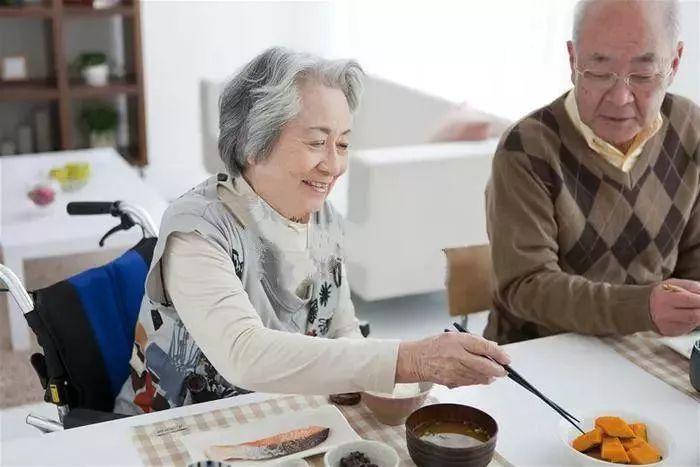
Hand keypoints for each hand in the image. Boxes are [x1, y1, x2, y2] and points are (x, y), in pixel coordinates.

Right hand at [396, 332, 510, 387]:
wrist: (415, 360)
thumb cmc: (434, 346)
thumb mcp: (454, 337)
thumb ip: (474, 341)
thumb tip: (493, 347)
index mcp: (458, 341)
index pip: (483, 347)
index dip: (498, 353)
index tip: (507, 359)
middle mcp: (457, 356)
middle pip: (484, 365)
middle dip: (498, 370)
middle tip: (504, 371)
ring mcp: (454, 370)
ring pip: (479, 377)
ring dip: (489, 376)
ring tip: (492, 374)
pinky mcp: (452, 381)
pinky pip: (470, 382)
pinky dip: (478, 380)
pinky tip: (480, 377)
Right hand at [650, 279, 699, 335]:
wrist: (643, 307)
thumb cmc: (661, 294)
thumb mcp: (673, 283)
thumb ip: (691, 286)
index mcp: (664, 298)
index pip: (691, 300)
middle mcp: (664, 314)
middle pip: (695, 315)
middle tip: (699, 306)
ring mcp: (667, 325)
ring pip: (693, 323)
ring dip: (698, 316)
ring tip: (692, 309)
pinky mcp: (670, 333)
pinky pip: (687, 328)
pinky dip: (691, 322)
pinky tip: (684, 316)